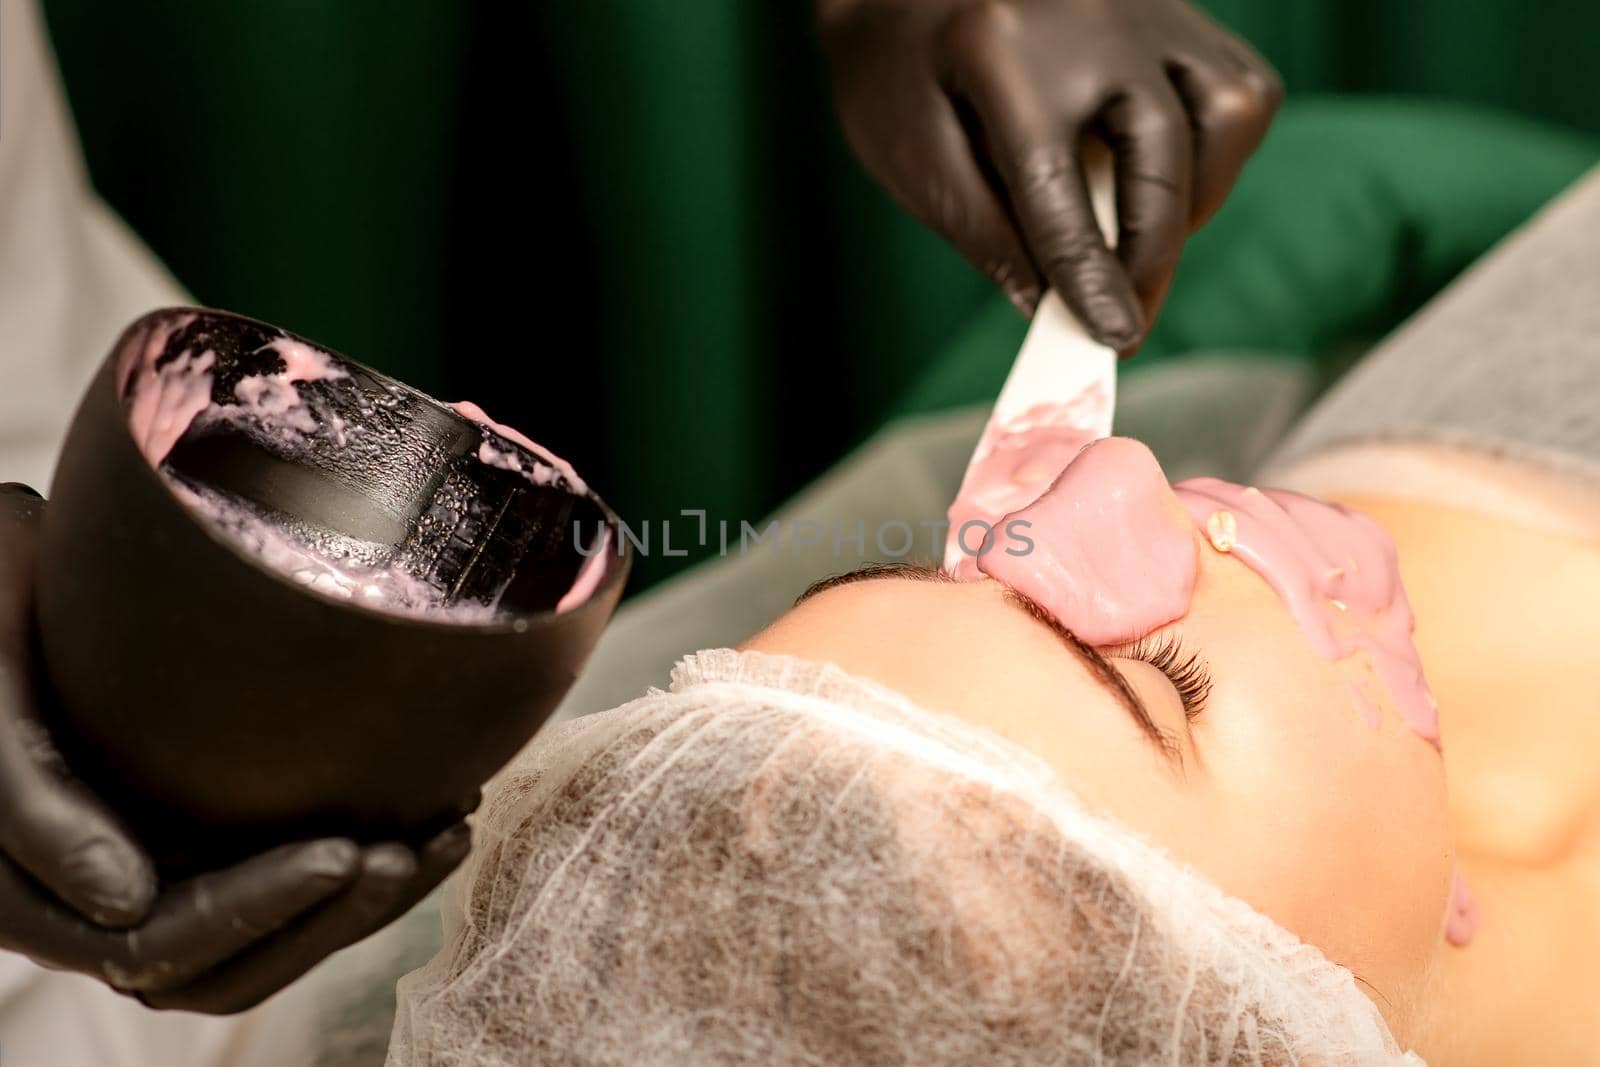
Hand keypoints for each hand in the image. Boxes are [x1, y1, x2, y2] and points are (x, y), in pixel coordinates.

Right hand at [0, 483, 471, 1012]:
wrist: (16, 566)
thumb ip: (32, 803)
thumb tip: (127, 906)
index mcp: (29, 891)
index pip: (154, 949)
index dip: (252, 912)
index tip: (344, 852)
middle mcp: (98, 896)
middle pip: (223, 968)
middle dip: (327, 922)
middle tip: (412, 850)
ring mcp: (160, 868)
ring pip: (269, 936)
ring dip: (363, 904)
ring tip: (447, 834)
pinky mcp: (210, 833)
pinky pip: (289, 880)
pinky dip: (366, 860)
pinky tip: (437, 808)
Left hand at [818, 0, 1281, 351]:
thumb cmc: (894, 65)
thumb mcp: (906, 149)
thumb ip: (979, 229)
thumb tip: (1052, 307)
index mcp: (999, 48)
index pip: (1057, 187)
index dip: (1090, 274)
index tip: (1116, 338)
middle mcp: (1089, 14)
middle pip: (1161, 153)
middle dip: (1151, 256)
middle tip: (1128, 320)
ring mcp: (1144, 2)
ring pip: (1227, 112)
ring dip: (1197, 200)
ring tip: (1142, 244)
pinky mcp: (1174, 8)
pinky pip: (1239, 86)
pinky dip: (1218, 150)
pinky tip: (1165, 183)